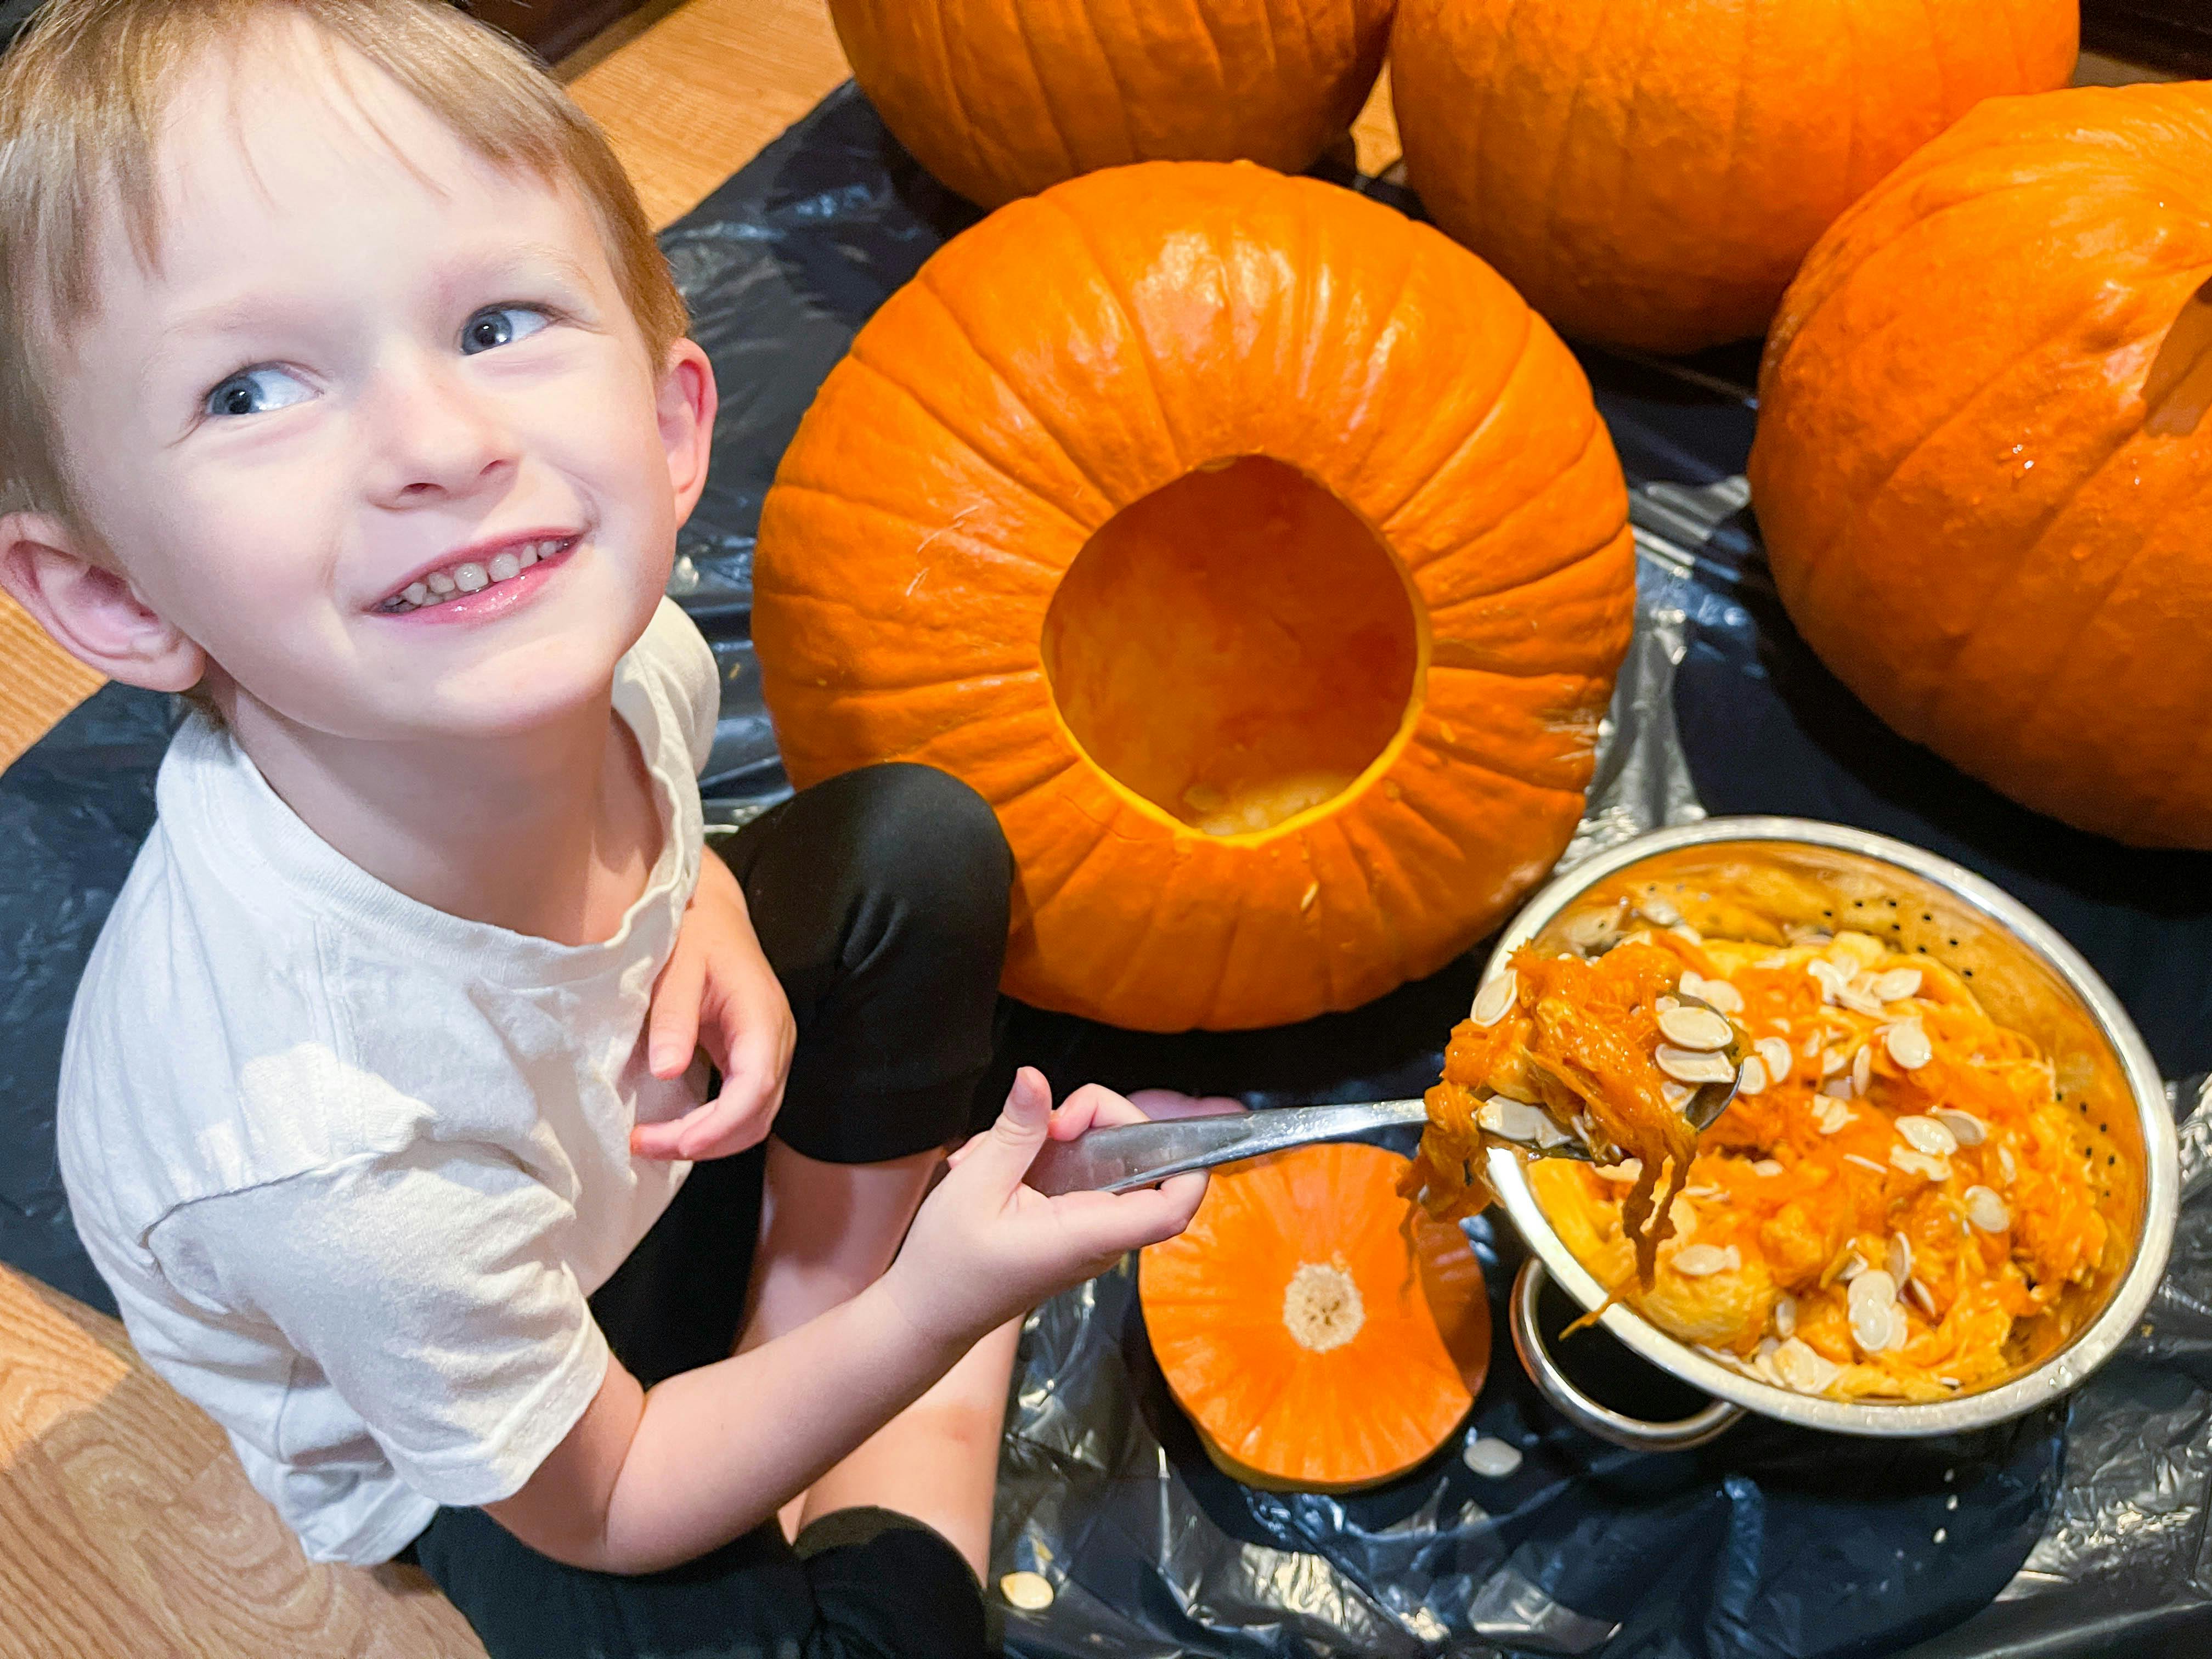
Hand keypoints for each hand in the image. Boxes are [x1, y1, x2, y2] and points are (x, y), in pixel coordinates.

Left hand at [633, 852, 794, 1161]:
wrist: (713, 914)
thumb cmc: (693, 935)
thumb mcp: (675, 969)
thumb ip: (673, 1018)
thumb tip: (666, 1071)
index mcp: (761, 1015)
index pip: (755, 1086)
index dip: (718, 1125)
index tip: (671, 1141)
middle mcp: (777, 1038)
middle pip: (758, 1114)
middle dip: (705, 1142)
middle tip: (645, 1145)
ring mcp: (772, 1050)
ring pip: (756, 1119)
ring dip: (710, 1141)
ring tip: (654, 1143)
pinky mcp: (757, 1057)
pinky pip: (747, 1107)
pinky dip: (716, 1128)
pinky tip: (678, 1129)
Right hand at [887, 1071, 1234, 1346]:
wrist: (926, 1315)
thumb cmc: (947, 1265)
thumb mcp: (974, 1186)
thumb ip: (1015, 1132)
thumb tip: (1036, 1078)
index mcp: (1087, 1234)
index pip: (1171, 1208)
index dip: (1186, 1163)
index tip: (1147, 1124)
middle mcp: (1099, 1237)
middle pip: (1142, 1165)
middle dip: (1100, 1121)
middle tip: (1047, 1120)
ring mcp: (1087, 1234)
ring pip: (1104, 1163)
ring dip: (1057, 1138)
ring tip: (994, 1147)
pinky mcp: (1069, 1227)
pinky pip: (1077, 1175)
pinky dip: (1042, 1157)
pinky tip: (993, 1162)